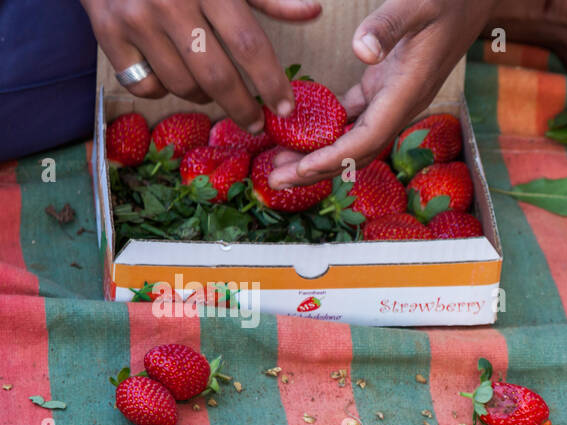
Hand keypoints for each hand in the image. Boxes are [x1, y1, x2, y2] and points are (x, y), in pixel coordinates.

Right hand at [81, 0, 322, 131]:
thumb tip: (312, 11)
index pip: (248, 44)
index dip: (271, 82)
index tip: (285, 108)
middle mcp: (170, 3)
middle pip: (216, 77)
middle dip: (242, 107)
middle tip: (256, 122)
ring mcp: (135, 19)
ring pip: (182, 86)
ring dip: (204, 96)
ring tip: (212, 87)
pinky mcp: (106, 32)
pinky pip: (146, 85)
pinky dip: (163, 88)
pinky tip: (171, 72)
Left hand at [268, 0, 492, 187]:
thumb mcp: (417, 4)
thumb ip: (387, 26)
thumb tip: (361, 51)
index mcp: (407, 90)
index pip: (367, 137)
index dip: (334, 158)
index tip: (302, 169)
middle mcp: (401, 103)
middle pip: (357, 150)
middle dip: (318, 168)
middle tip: (276, 179)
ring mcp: (394, 97)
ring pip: (354, 138)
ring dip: (320, 154)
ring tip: (282, 163)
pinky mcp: (386, 86)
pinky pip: (354, 118)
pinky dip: (329, 129)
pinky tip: (302, 133)